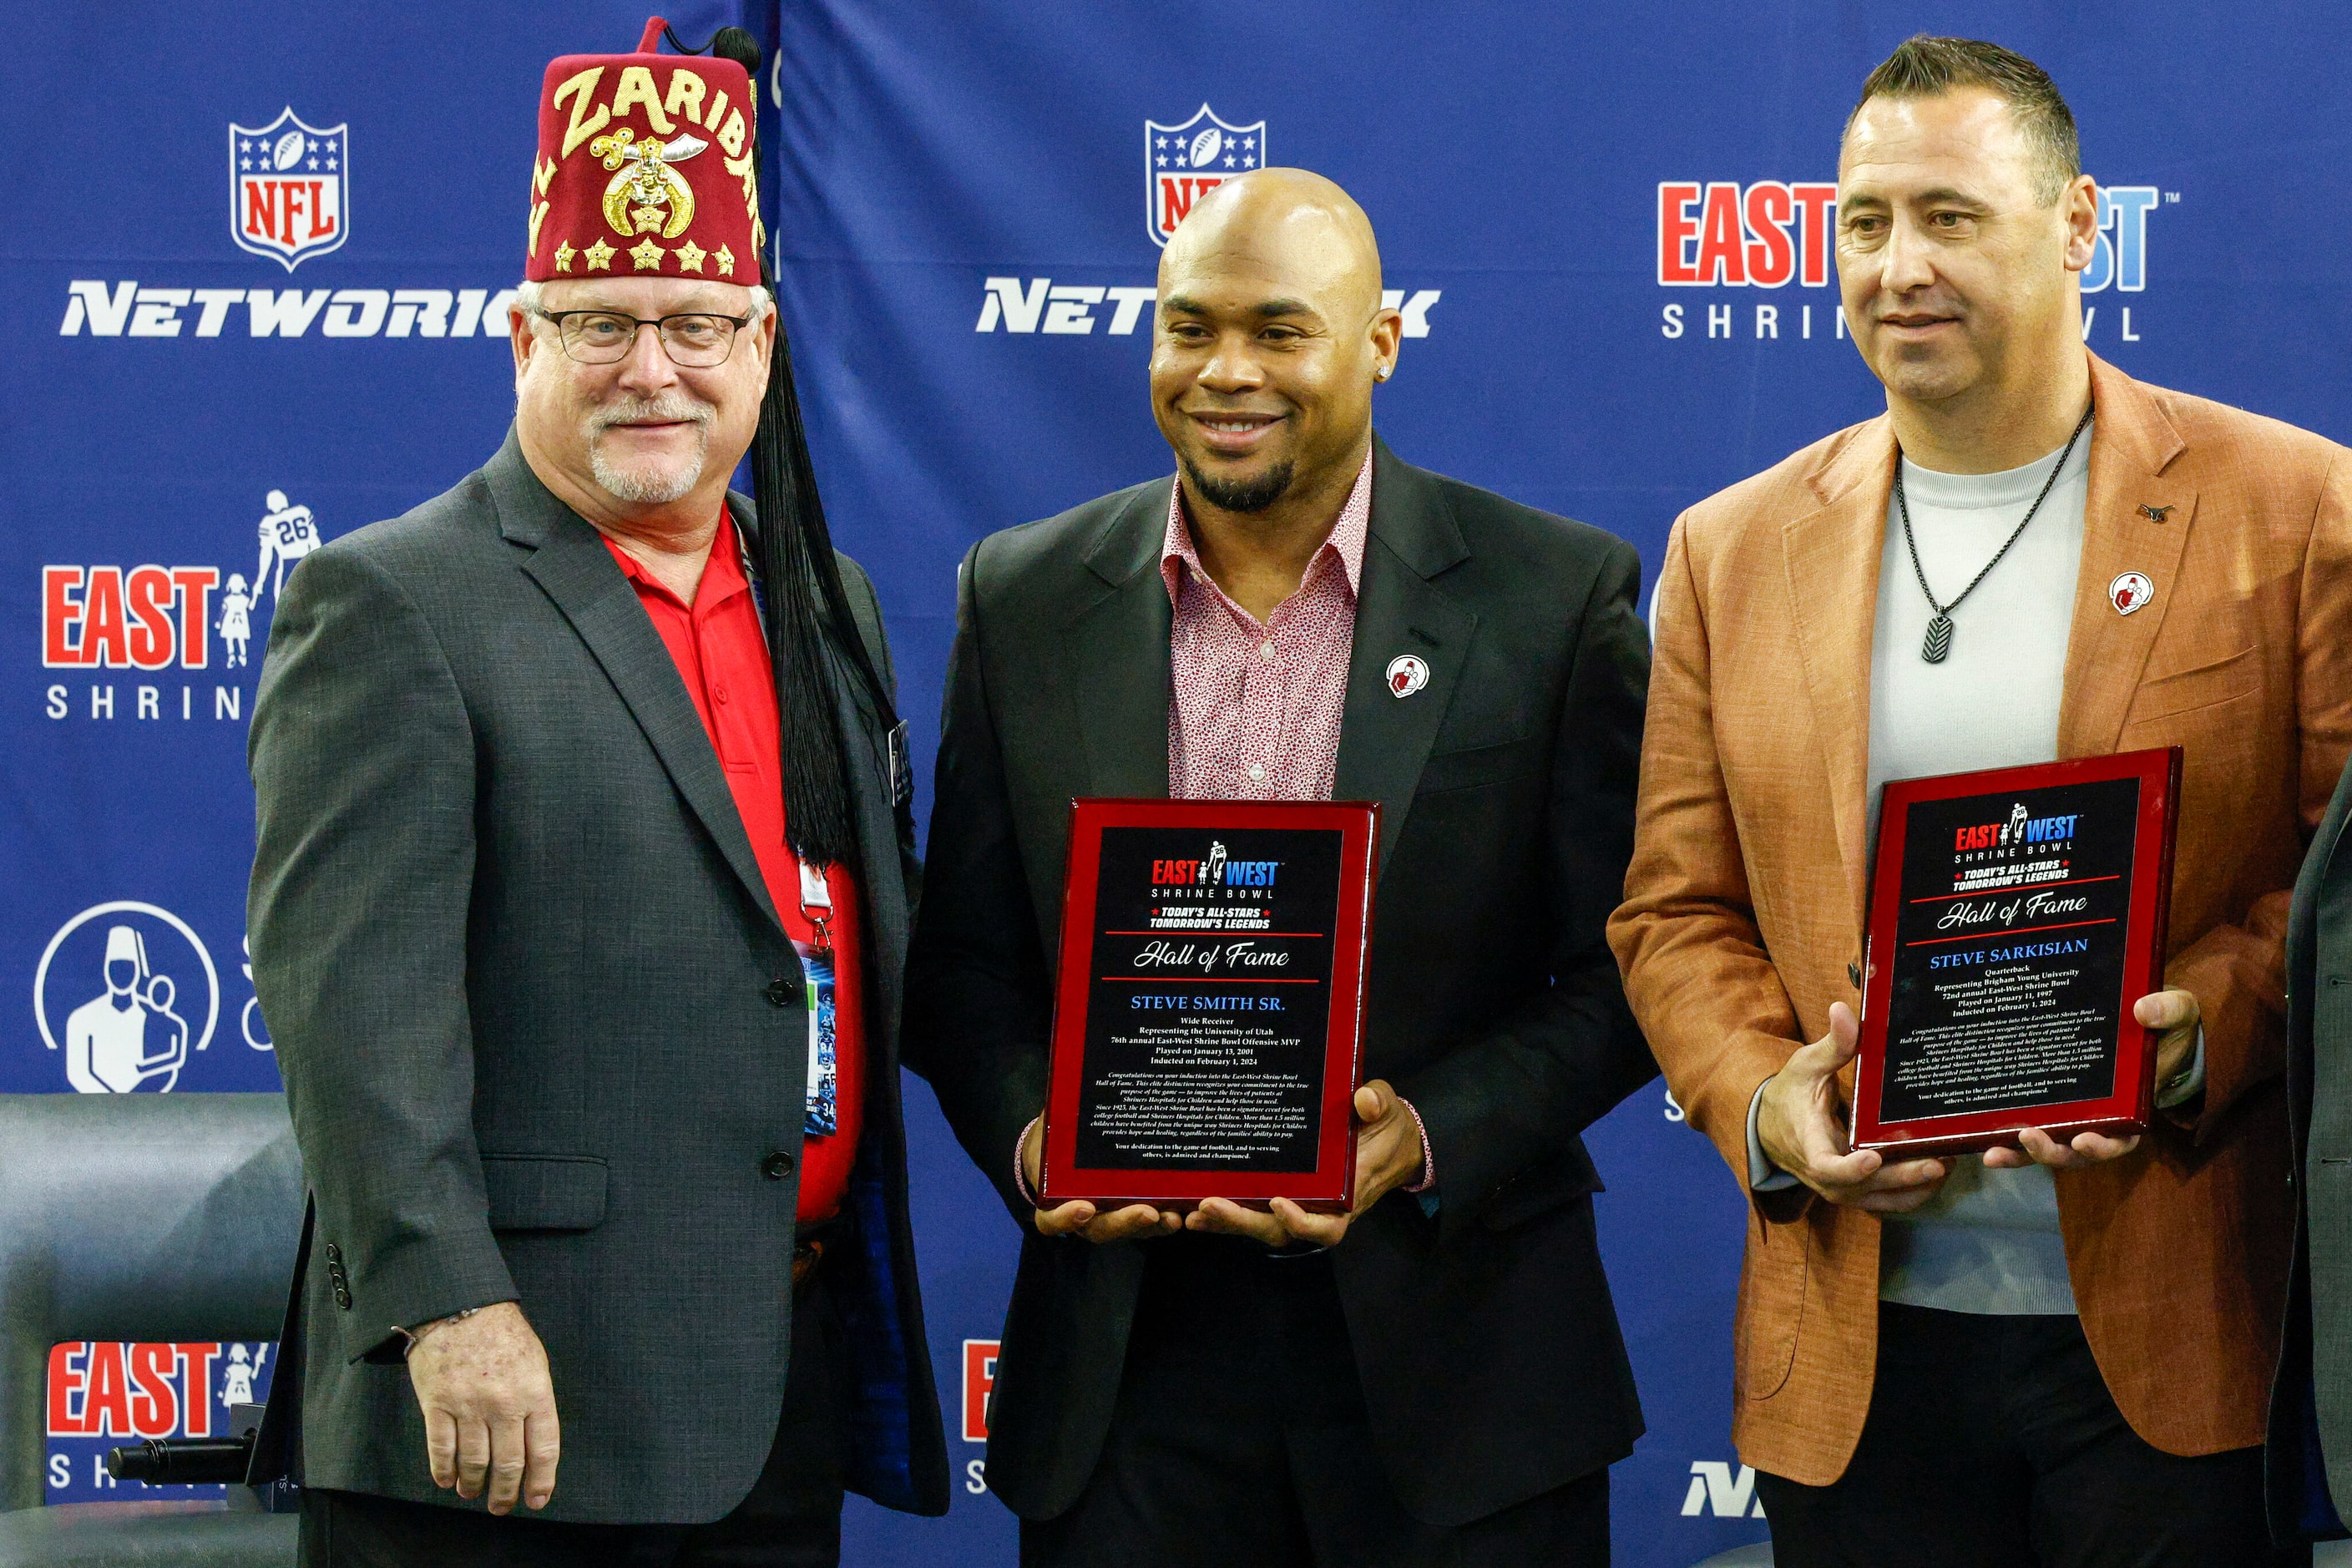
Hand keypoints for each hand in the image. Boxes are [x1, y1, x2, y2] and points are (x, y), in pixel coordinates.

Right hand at [405, 1301, 558, 1513]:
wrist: (459, 1304)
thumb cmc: (502, 1332)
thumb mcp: (534, 1361)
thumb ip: (535, 1401)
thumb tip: (533, 1444)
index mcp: (535, 1391)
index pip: (543, 1449)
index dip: (541, 1481)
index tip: (537, 1500)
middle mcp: (504, 1403)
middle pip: (508, 1464)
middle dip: (505, 1493)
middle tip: (502, 1507)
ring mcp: (469, 1405)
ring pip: (474, 1462)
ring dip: (473, 1485)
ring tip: (472, 1492)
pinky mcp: (437, 1404)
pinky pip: (441, 1449)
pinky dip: (444, 1470)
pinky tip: (447, 1479)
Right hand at [1025, 1114, 1181, 1242]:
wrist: (1061, 1149)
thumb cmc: (1056, 1139)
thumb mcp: (1053, 1125)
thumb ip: (1059, 1111)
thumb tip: (1071, 1074)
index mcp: (1054, 1199)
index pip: (1052, 1220)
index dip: (1066, 1218)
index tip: (1084, 1207)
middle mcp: (1084, 1215)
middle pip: (1101, 1229)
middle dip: (1125, 1223)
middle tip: (1147, 1212)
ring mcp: (1111, 1215)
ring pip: (1130, 1229)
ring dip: (1153, 1226)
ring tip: (1174, 1215)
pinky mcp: (1133, 1209)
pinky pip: (1149, 1220)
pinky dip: (1166, 1216)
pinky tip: (1186, 1205)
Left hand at [1186, 1080, 1424, 1247]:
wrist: (1390, 1139)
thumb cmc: (1387, 1126)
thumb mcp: (1389, 1108)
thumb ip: (1378, 1103)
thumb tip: (1363, 1101)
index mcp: (1349, 1192)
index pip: (1326, 1225)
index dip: (1301, 1223)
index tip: (1278, 1202)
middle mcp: (1321, 1207)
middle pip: (1280, 1230)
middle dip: (1244, 1221)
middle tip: (1209, 1205)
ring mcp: (1301, 1203)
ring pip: (1262, 1224)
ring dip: (1228, 1222)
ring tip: (1193, 1212)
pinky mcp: (1284, 1194)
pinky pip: (1255, 1211)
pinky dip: (1228, 1214)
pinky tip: (1195, 1210)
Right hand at [1756, 1003, 1948, 1211]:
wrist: (1772, 1129)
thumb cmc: (1792, 1094)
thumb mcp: (1806, 1065)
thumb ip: (1832, 1044)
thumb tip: (1843, 1010)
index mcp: (1809, 1144)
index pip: (1827, 1167)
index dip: (1850, 1168)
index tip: (1873, 1158)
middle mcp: (1826, 1176)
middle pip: (1866, 1187)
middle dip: (1904, 1177)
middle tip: (1939, 1161)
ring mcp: (1843, 1189)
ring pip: (1882, 1200)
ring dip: (1916, 1187)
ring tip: (1948, 1163)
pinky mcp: (1857, 1193)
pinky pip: (1888, 1202)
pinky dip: (1914, 1192)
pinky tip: (1938, 1172)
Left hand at [1982, 990, 2193, 1169]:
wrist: (2148, 1026)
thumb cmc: (2166, 1026)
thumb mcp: (2179, 1015)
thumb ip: (2170, 1012)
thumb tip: (2146, 1009)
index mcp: (2134, 1110)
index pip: (2121, 1139)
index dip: (2104, 1145)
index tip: (2085, 1139)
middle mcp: (2101, 1121)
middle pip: (2076, 1151)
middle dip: (2052, 1152)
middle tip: (2029, 1139)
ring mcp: (2073, 1118)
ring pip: (2049, 1147)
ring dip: (2022, 1154)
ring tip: (1993, 1153)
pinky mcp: (2050, 1107)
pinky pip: (2030, 1128)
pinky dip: (2009, 1141)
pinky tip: (1983, 1143)